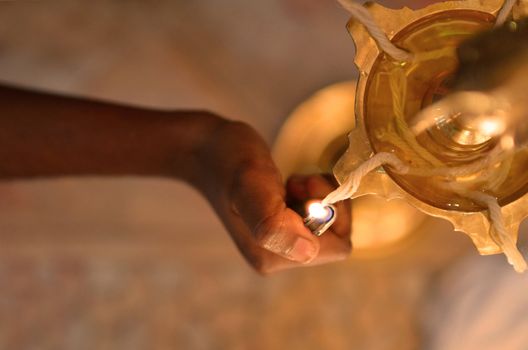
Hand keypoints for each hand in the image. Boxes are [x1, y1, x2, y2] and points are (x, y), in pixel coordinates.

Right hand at [194, 118, 350, 273]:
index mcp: (271, 256)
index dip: (333, 215)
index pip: (336, 247)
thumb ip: (273, 224)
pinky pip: (313, 218)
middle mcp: (275, 256)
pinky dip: (309, 196)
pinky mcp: (277, 227)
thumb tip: (307, 252)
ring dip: (316, 198)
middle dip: (324, 205)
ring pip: (325, 226)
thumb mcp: (251, 186)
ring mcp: (277, 242)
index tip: (307, 188)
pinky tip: (287, 184)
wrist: (206, 150)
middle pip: (333, 237)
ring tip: (290, 182)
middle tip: (298, 182)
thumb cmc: (229, 161)